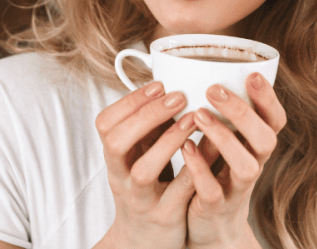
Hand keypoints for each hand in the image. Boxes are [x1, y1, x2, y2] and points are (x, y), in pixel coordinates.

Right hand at [94, 81, 197, 248]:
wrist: (144, 241)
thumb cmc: (147, 187)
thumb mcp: (139, 156)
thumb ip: (149, 127)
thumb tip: (170, 84)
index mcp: (114, 158)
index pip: (105, 124)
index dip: (129, 102)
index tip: (159, 84)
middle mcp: (121, 178)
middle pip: (117, 143)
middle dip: (146, 116)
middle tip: (177, 96)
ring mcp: (141, 200)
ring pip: (143, 171)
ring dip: (167, 142)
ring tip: (192, 119)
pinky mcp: (165, 217)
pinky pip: (178, 192)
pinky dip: (193, 169)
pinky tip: (210, 149)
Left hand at [182, 73, 286, 248]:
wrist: (210, 224)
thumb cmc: (215, 170)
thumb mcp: (224, 140)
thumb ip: (220, 112)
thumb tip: (198, 68)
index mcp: (256, 144)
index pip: (275, 120)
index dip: (268, 99)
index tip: (252, 75)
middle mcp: (253, 164)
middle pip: (266, 139)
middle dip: (242, 112)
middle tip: (215, 89)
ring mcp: (236, 188)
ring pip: (246, 166)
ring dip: (223, 138)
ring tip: (198, 115)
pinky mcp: (216, 207)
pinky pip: (213, 190)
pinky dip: (199, 167)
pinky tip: (185, 146)